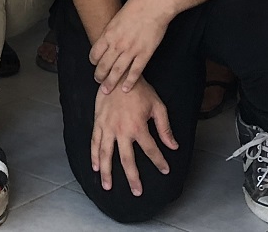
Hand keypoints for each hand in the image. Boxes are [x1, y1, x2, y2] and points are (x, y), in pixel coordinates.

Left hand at [90, 0, 171, 93]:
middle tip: (98, 81)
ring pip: (117, 71)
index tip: (95, 64)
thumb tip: (107, 39)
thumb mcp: (116, 17)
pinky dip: (130, 81)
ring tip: (106, 89)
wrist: (153, 6)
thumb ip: (111, 31)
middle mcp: (117, 44)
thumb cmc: (136, 7)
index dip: (93, 61)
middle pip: (104, 65)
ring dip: (110, 82)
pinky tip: (126, 89)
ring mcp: (131, 50)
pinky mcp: (145, 54)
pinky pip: (135, 71)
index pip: (95, 53)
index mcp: (108, 34)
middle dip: (99, 75)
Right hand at [91, 78, 176, 195]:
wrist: (118, 74)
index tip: (165, 170)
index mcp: (138, 127)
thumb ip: (165, 128)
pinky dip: (94, 156)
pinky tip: (95, 167)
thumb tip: (173, 146)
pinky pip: (95, 142)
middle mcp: (121, 131)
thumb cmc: (140, 90)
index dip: (159, 161)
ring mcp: (107, 127)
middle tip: (137, 192)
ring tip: (108, 186)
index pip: (151, 150)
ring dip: (107, 172)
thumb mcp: (157, 106)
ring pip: (106, 154)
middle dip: (133, 178)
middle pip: (127, 160)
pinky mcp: (98, 123)